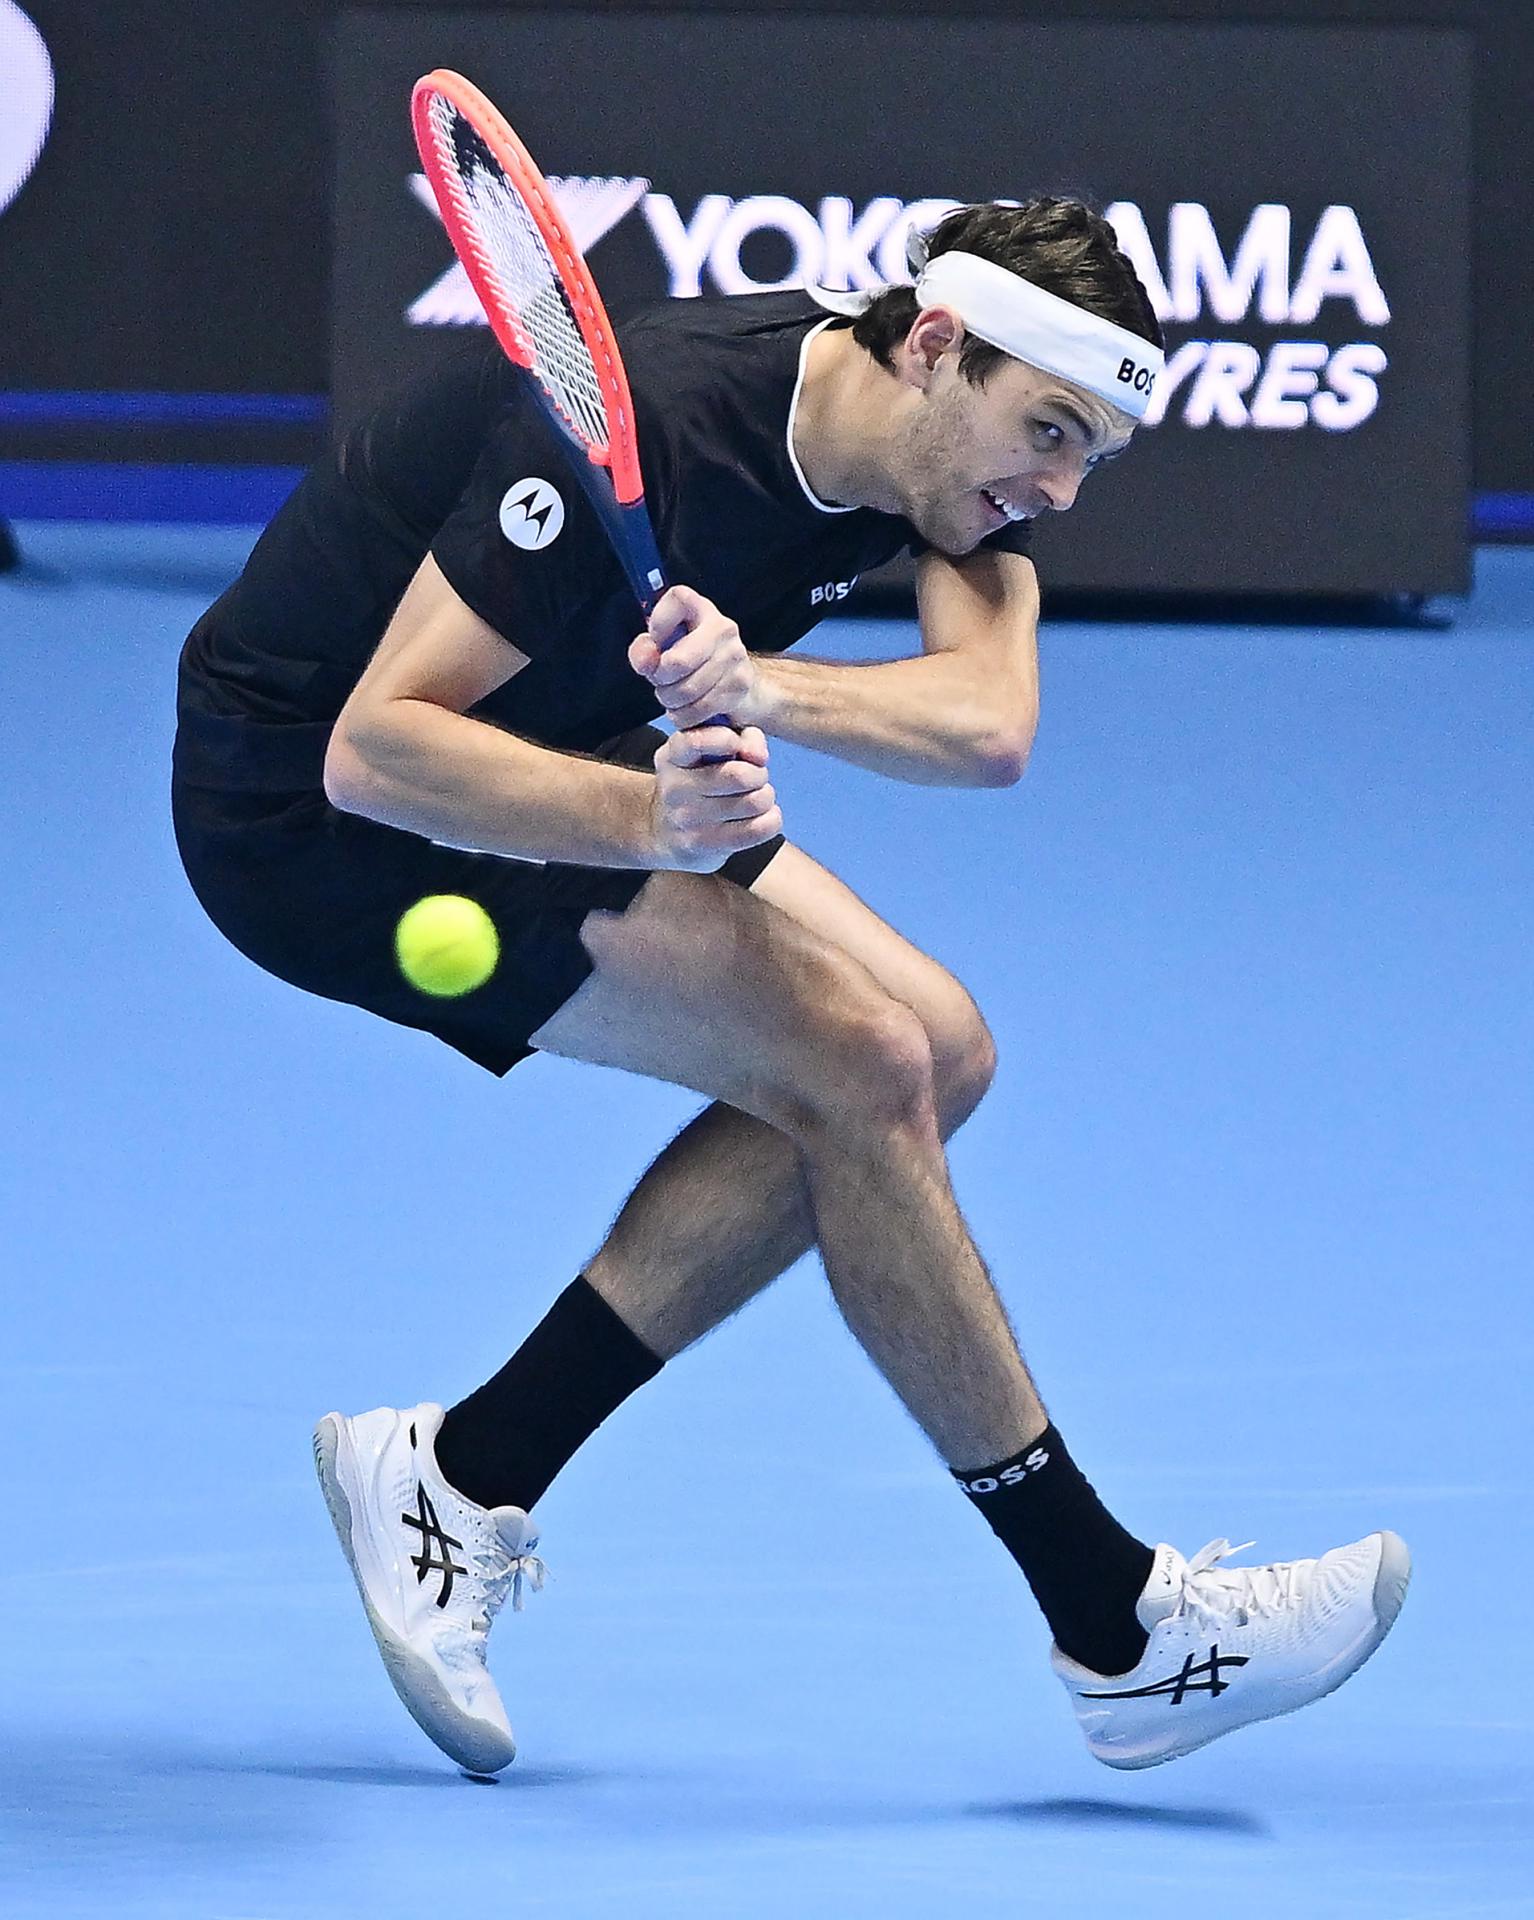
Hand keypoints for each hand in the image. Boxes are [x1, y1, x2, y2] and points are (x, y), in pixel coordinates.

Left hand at [628, 585, 763, 730]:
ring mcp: (735, 656)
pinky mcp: (740, 684)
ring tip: (675, 696)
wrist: (736, 682)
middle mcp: (723, 627)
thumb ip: (644, 652)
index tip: (656, 641)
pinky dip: (686, 716)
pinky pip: (699, 708)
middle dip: (661, 679)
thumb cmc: (693, 662)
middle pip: (677, 662)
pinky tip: (687, 709)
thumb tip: (646, 660)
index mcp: (701, 609)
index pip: (677, 599)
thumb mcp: (662, 651)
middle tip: (662, 682)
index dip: (658, 623)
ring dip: (672, 701)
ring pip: (687, 690)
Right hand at [649, 725, 781, 872]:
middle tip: (755, 778)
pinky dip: (771, 820)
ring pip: (754, 802)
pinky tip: (761, 817)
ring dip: (766, 798)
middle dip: (759, 774)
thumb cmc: (700, 780)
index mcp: (673, 755)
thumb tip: (760, 757)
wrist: (665, 831)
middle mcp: (675, 787)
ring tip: (756, 798)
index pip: (699, 742)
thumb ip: (743, 737)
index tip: (738, 747)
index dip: (731, 740)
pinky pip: (758, 830)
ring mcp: (687, 819)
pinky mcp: (704, 845)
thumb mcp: (712, 748)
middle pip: (739, 776)